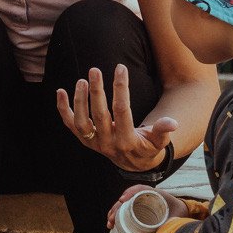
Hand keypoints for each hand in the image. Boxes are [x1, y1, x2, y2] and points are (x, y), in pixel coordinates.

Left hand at [56, 64, 179, 175]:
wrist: (133, 164)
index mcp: (127, 141)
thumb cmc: (148, 147)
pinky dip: (63, 109)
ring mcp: (94, 143)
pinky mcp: (85, 140)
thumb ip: (163, 131)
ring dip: (79, 100)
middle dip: (97, 92)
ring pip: (81, 122)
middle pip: (99, 115)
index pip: (122, 111)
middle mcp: (107, 144)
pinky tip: (60, 91)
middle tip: (95, 70)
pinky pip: (70, 125)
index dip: (121, 89)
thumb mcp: (159, 141)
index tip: (121, 68)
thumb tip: (172, 123)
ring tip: (82, 80)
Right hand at [105, 184, 187, 231]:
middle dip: (118, 207)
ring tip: (109, 223)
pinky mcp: (139, 208)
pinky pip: (126, 209)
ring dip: (115, 212)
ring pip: (125, 204)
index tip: (123, 200)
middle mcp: (146, 195)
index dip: (130, 193)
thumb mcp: (176, 218)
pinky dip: (119, 215)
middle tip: (111, 219)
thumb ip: (171, 225)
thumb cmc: (179, 212)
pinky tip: (113, 223)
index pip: (140, 189)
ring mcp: (141, 201)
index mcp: (156, 193)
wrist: (182, 211)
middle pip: (128, 197)